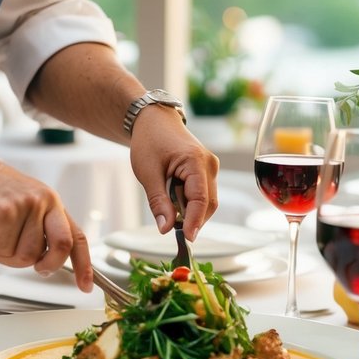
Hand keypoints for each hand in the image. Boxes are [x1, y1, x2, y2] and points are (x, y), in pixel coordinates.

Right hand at [0, 152, 92, 290]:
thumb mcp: (27, 202)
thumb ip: (40, 229)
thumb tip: (47, 264)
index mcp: (52, 201)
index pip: (75, 236)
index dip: (84, 265)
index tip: (85, 286)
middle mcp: (42, 202)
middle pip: (59, 248)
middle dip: (48, 265)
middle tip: (36, 267)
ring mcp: (24, 207)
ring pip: (26, 256)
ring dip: (8, 255)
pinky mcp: (3, 214)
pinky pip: (2, 251)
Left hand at [128, 113, 219, 241]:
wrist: (154, 120)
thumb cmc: (149, 141)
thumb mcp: (147, 173)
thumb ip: (158, 201)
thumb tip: (166, 228)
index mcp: (196, 161)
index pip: (201, 199)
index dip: (195, 222)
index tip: (187, 238)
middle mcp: (209, 164)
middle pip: (208, 203)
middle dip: (192, 219)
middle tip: (171, 227)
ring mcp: (210, 167)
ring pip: (207, 201)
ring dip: (190, 211)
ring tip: (168, 207)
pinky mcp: (206, 171)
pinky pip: (203, 193)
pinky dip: (190, 202)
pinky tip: (174, 199)